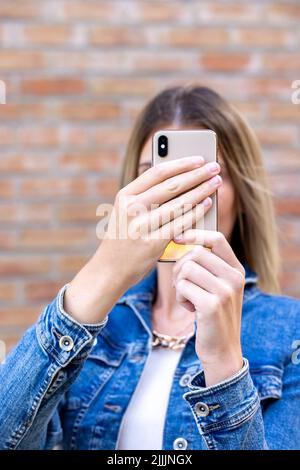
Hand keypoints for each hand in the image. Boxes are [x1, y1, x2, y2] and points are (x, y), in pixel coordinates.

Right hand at [64, 157, 221, 323]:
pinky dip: (196, 212)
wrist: (108, 271)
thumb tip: (180, 180)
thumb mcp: (125, 214)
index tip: (199, 159)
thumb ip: (145, 198)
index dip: (180, 163)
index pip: (156, 172)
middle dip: (197, 174)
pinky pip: (180, 224)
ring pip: (179, 203)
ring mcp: (141, 226)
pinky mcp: (152, 244)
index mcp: (124, 196)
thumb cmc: (123, 240)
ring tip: (216, 182)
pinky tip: (207, 204)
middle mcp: (131, 208)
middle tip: (215, 166)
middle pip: (171, 185)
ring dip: (201, 190)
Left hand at [172, 230, 244, 386]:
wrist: (222, 350)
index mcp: (237, 270)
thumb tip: (181, 239)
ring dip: (179, 284)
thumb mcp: (218, 287)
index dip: (195, 234)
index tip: (178, 238)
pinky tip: (191, 309)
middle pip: (196, 252)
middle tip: (181, 284)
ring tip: (188, 298)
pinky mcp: (212, 305)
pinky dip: (180, 297)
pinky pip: (183, 287)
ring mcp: (225, 291)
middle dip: (180, 266)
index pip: (217, 238)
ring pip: (187, 268)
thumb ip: (208, 266)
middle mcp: (234, 278)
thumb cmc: (213, 316)